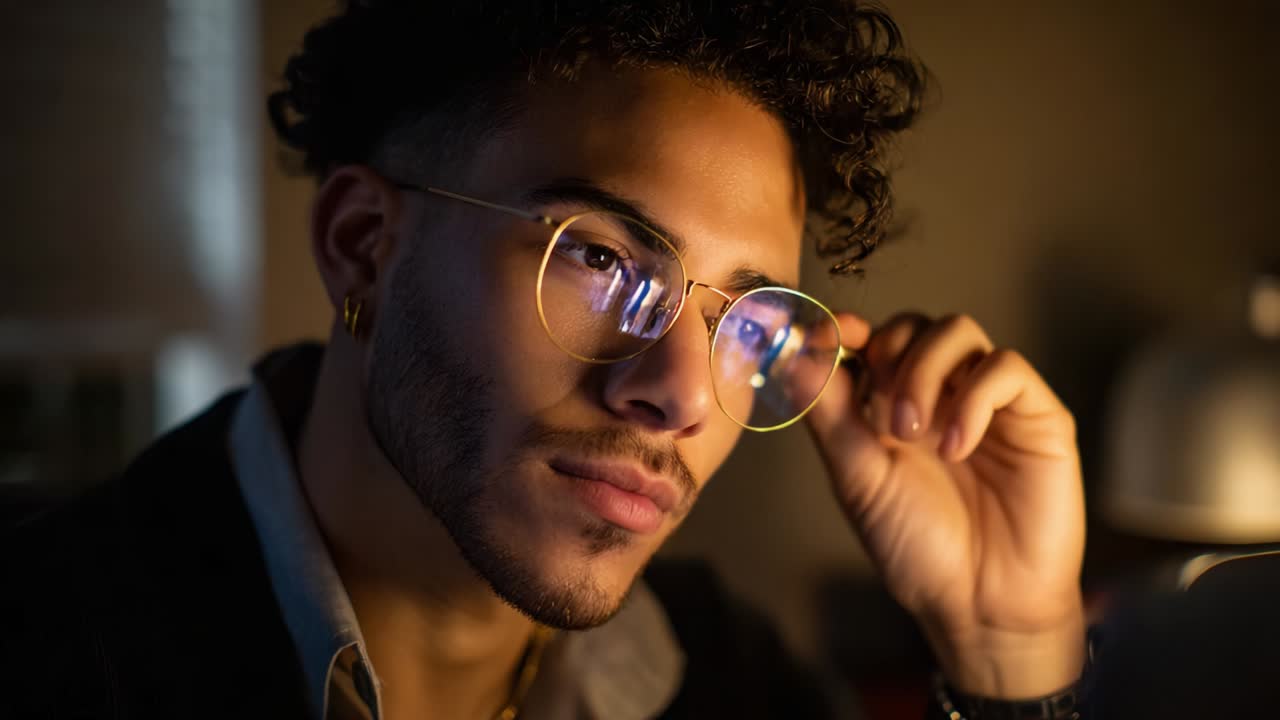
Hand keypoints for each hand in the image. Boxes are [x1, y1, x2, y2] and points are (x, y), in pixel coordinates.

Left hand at [805, 312, 1086, 697]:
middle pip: (914, 325)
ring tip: (912, 432)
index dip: (847, 329)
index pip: (872, 339)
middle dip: (888, 354)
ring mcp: (990, 401)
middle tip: (882, 416)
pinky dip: (973, 398)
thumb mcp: (857, 477)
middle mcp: (941, 394)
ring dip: (924, 371)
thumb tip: (793, 353)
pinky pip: (1006, 368)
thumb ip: (828, 413)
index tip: (830, 338)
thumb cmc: (918, 547)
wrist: (979, 604)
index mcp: (891, 405)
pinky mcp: (1037, 415)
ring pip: (959, 331)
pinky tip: (956, 447)